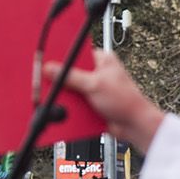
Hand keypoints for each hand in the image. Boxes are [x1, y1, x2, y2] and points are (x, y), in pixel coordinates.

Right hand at [48, 50, 164, 149]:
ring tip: (58, 100)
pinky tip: (65, 110)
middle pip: (69, 72)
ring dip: (65, 96)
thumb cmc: (126, 101)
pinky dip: (68, 107)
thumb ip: (71, 77)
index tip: (44, 60)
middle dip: (59, 81)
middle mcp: (96, 72)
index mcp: (101, 59)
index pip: (75, 52)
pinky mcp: (89, 103)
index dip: (59, 57)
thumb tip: (51, 69)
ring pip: (69, 89)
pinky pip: (72, 103)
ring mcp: (92, 88)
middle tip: (47, 83)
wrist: (135, 126)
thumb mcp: (95, 85)